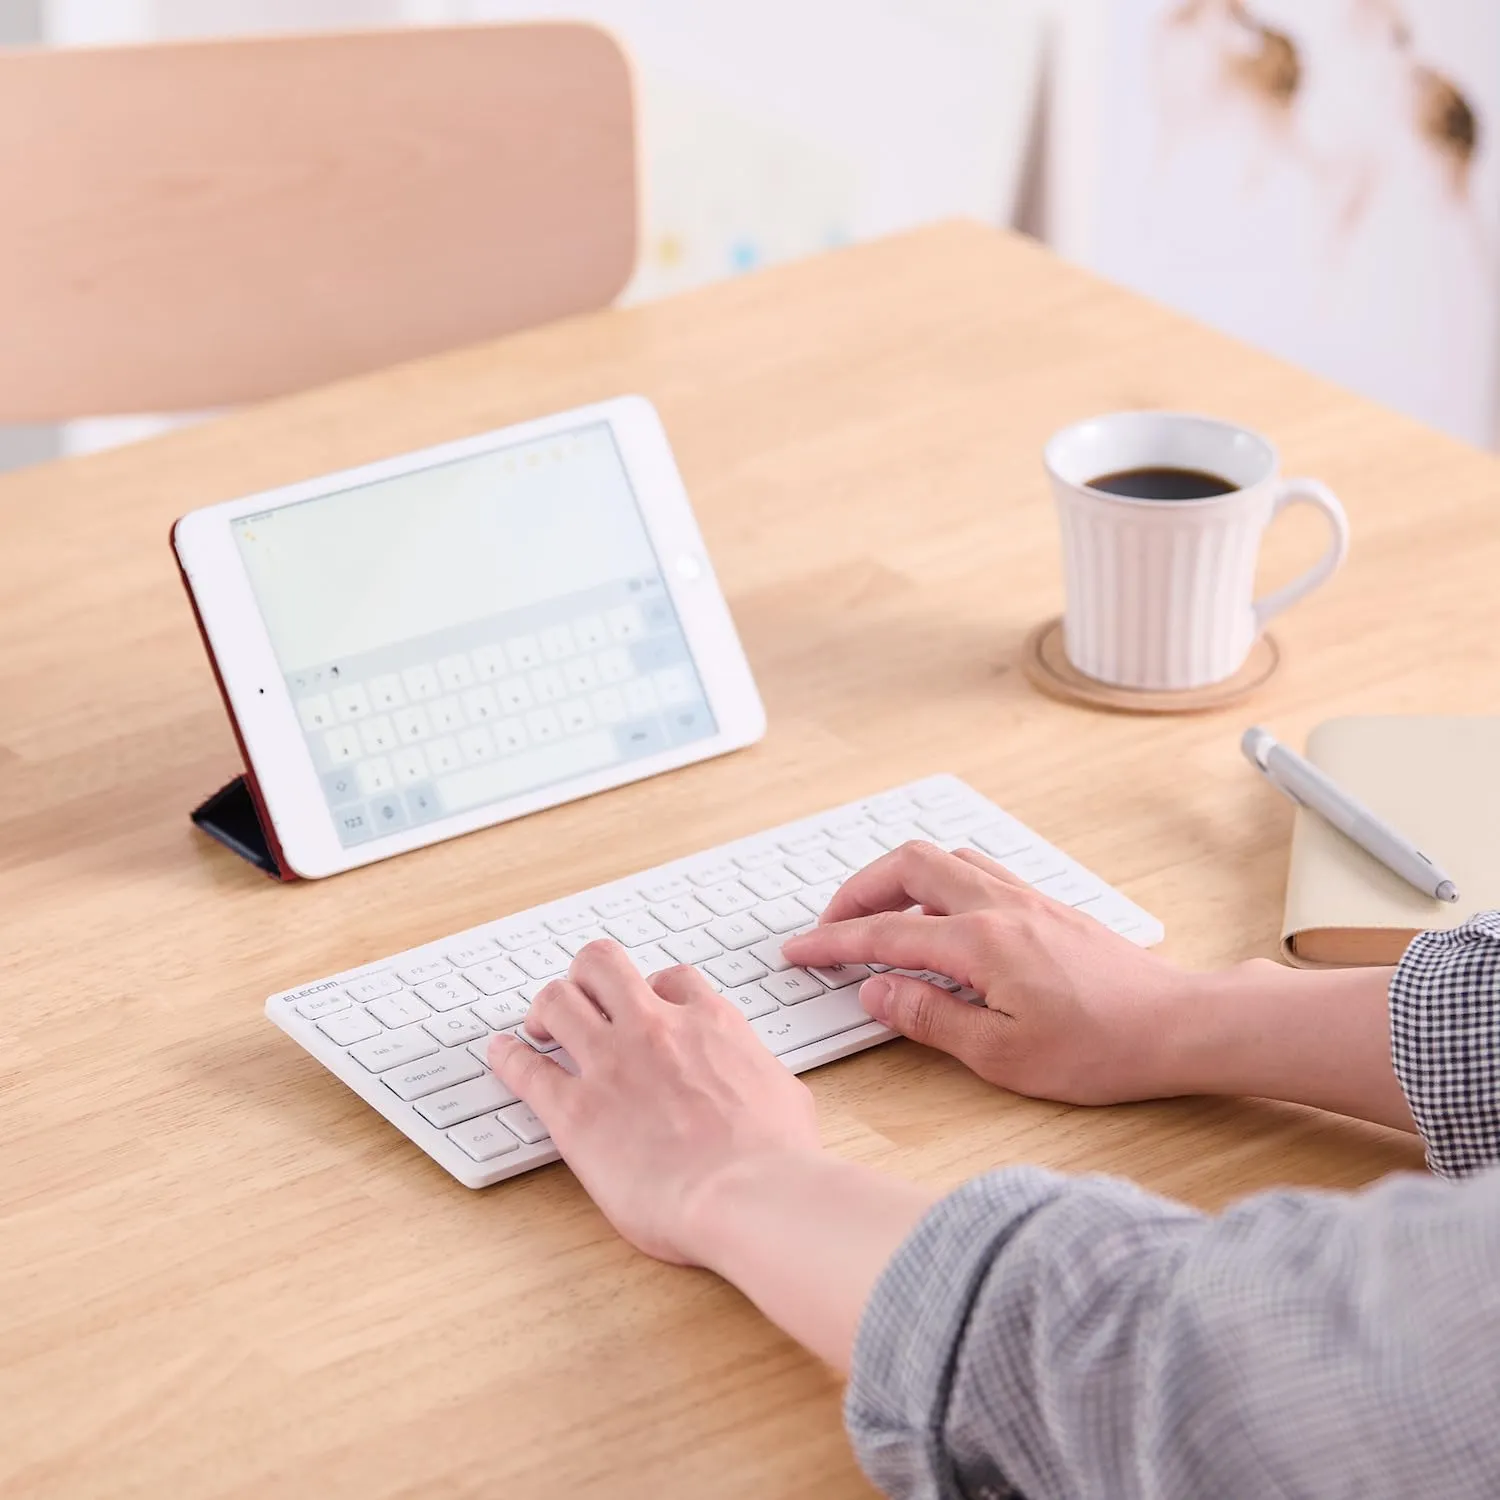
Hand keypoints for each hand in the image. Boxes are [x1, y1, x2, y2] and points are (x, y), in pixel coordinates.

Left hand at [488, 940, 821, 1264]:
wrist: (750, 1194)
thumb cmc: (775, 1159)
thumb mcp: (785, 1094)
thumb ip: (758, 1074)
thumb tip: (763, 1084)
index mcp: (709, 1024)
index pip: (670, 979)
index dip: (652, 992)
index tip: (644, 1009)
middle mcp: (654, 1029)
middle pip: (603, 965)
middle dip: (588, 978)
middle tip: (582, 1000)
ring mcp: (610, 1064)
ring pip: (556, 1000)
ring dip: (545, 1008)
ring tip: (540, 1025)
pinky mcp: (574, 1111)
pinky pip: (525, 1068)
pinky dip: (508, 1057)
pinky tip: (500, 1054)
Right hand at [782, 841, 1197, 1105]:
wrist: (1177, 1025)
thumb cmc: (1100, 1047)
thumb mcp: (1002, 1053)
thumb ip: (929, 1017)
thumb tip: (876, 992)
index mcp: (980, 941)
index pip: (884, 933)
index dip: (832, 942)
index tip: (798, 951)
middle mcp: (1000, 905)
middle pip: (908, 864)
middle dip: (857, 889)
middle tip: (831, 924)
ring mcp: (1027, 898)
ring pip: (945, 858)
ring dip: (898, 878)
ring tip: (878, 915)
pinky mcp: (1047, 904)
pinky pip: (977, 869)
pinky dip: (939, 880)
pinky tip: (940, 915)